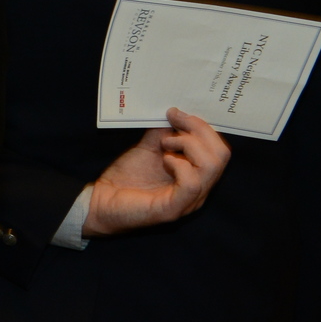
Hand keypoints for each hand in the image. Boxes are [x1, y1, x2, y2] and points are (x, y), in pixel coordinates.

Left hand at [83, 109, 229, 236]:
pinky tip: (165, 160)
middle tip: (174, 121)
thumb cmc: (125, 179)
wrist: (100, 202)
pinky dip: (180, 165)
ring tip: (165, 143)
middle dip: (200, 130)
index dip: (202, 126)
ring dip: (189, 145)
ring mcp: (189, 201)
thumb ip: (163, 133)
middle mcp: (199, 189)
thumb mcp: (148, 148)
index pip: (218, 148)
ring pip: (211, 166)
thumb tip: (175, 114)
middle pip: (220, 155)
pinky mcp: (174, 209)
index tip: (177, 113)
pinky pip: (192, 183)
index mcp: (197, 174)